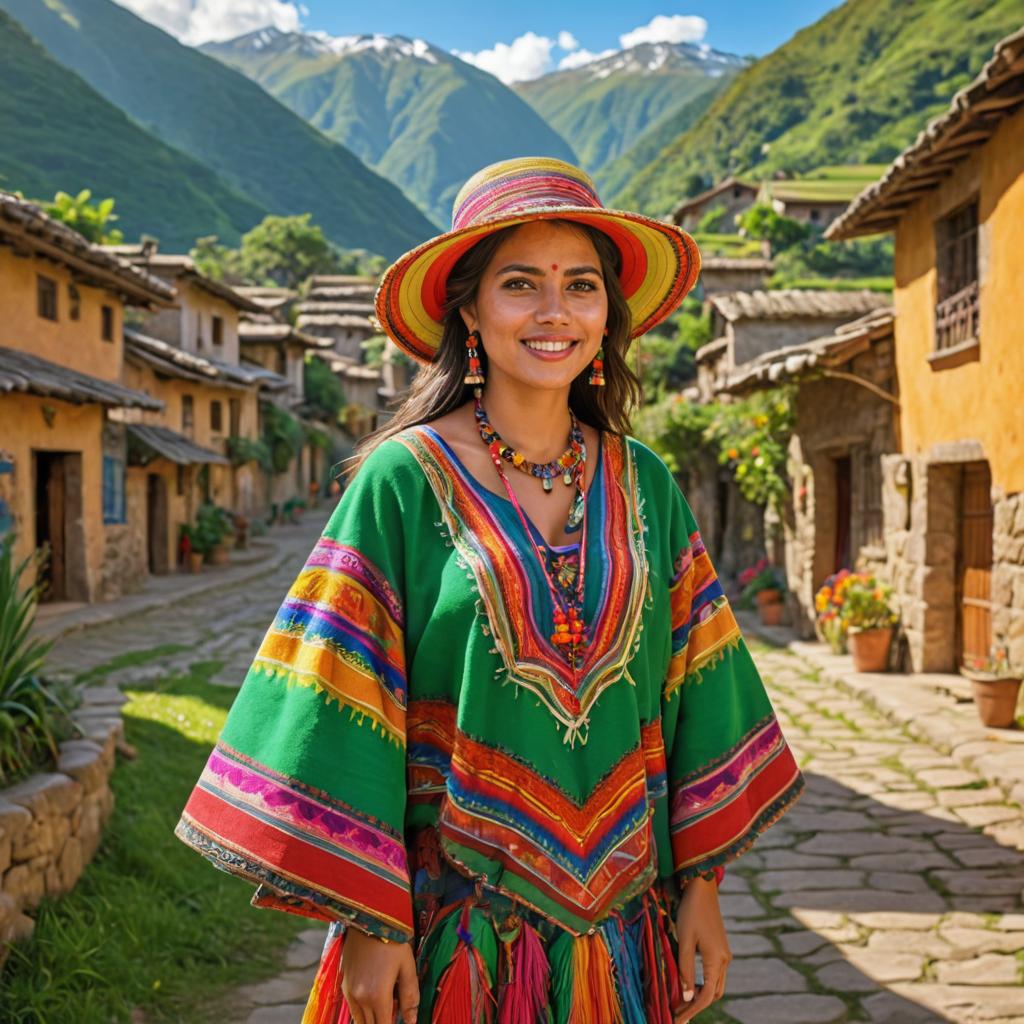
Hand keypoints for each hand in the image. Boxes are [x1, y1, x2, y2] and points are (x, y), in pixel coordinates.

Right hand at [341, 926, 418, 1023]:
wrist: (369, 918)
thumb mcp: (407, 966)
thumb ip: (410, 996)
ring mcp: (349, 991)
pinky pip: (352, 1008)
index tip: (400, 1022)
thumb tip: (412, 1020)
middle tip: (394, 1014)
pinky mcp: (343, 982)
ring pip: (359, 1020)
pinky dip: (362, 1011)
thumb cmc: (392, 940)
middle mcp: (360, 998)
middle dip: (382, 1023)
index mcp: (377, 996)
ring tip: (385, 1009)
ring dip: (371, 1020)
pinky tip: (374, 1001)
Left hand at [674, 876, 730, 1022]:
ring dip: (700, 995)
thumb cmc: (690, 912)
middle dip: (697, 1005)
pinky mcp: (720, 947)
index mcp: (717, 960)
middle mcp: (724, 960)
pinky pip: (714, 973)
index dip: (692, 1010)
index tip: (677, 1019)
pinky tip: (689, 982)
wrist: (702, 888)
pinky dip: (703, 983)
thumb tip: (686, 996)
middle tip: (677, 1012)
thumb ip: (685, 969)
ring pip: (716, 984)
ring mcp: (724, 953)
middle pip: (714, 993)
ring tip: (681, 1001)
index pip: (706, 996)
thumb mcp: (684, 940)